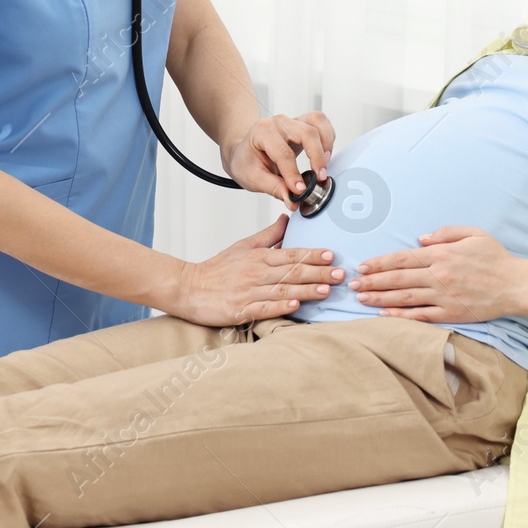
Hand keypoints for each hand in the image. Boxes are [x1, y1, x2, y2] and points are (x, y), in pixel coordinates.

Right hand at [165, 214, 346, 325]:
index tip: (331, 255)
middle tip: (339, 274)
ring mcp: (249, 292)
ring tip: (326, 290)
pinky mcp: (240, 310)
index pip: (291, 254)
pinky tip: (294, 305)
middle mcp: (256, 273)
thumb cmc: (217, 269)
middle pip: (292, 271)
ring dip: (306, 290)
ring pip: (282, 289)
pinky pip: (263, 308)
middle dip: (318, 273)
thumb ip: (269, 235)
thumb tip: (288, 218)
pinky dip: (280, 306)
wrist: (188, 287)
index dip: (312, 254)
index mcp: (259, 257)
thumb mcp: (244, 246)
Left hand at [222, 112, 334, 208]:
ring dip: (326, 143)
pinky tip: (325, 153)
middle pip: (306, 133)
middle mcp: (278, 122)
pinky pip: (321, 122)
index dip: (293, 173)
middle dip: (317, 156)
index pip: (284, 153)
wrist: (244, 151)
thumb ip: (274, 188)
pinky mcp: (302, 123)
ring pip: (317, 121)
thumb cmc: (246, 161)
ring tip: (325, 163)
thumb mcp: (252, 178)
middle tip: (320, 177)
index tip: (300, 190)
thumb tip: (292, 199)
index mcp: (262, 132)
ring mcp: (292, 120)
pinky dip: (328, 136)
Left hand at [348, 226, 522, 323]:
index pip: (403, 258)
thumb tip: (421, 238)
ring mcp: (443, 297)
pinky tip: (384, 315)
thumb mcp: (473, 233)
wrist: (515, 285)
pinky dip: (400, 316)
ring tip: (361, 297)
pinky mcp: (449, 314)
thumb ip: (446, 232)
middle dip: (372, 281)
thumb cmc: (496, 258)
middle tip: (352, 283)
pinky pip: (419, 316)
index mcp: (442, 254)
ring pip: (404, 298)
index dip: (380, 262)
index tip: (363, 266)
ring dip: (379, 298)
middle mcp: (438, 276)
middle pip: (398, 279)